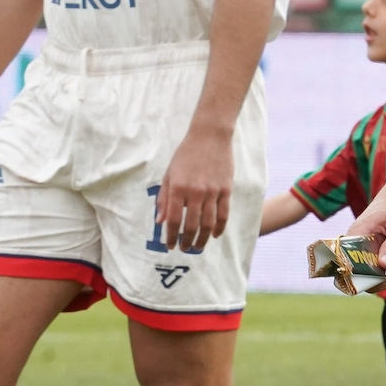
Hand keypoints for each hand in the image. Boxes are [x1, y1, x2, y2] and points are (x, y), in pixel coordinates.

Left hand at [158, 125, 234, 251]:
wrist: (210, 136)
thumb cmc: (186, 155)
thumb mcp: (169, 174)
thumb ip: (164, 199)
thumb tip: (160, 221)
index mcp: (178, 188)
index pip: (174, 220)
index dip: (171, 236)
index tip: (170, 246)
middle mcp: (195, 192)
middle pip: (192, 225)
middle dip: (187, 241)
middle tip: (185, 249)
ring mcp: (212, 191)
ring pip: (209, 223)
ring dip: (203, 238)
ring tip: (198, 247)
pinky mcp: (226, 189)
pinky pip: (224, 213)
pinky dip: (220, 227)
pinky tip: (216, 235)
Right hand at [349, 177, 385, 273]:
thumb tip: (383, 266)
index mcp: (357, 233)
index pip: (348, 262)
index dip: (360, 277)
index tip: (380, 281)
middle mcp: (357, 239)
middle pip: (357, 269)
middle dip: (375, 280)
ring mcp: (365, 242)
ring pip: (368, 267)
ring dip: (383, 276)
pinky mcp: (374, 244)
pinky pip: (376, 261)